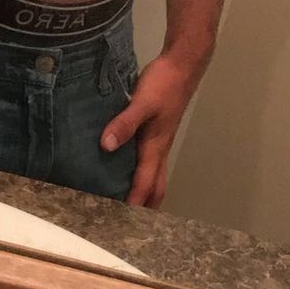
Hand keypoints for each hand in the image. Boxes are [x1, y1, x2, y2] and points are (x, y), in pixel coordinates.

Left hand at [100, 52, 201, 209]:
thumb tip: (107, 146)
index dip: (133, 203)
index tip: (120, 220)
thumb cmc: (164, 85)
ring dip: (146, 192)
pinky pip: (151, 161)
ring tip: (129, 204)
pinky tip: (127, 168)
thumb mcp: (142, 103)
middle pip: (156, 187)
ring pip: (156, 175)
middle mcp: (160, 149)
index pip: (144, 183)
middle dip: (145, 206)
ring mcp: (161, 141)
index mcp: (155, 147)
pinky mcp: (158, 131)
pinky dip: (143, 174)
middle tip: (128, 222)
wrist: (182, 66)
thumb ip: (124, 123)